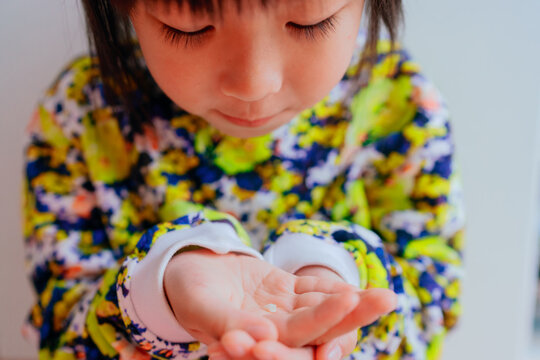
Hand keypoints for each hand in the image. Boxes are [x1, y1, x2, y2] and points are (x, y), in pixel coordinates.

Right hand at [163, 249, 369, 346]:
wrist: (187, 270)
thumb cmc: (185, 290)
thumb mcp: (201, 306)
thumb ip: (228, 322)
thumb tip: (261, 337)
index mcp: (254, 343)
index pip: (293, 340)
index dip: (321, 324)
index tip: (348, 302)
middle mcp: (275, 333)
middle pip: (319, 329)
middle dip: (351, 317)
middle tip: (386, 299)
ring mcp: (283, 312)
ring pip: (323, 309)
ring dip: (355, 303)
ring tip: (387, 296)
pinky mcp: (286, 291)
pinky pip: (314, 290)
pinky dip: (336, 287)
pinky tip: (363, 287)